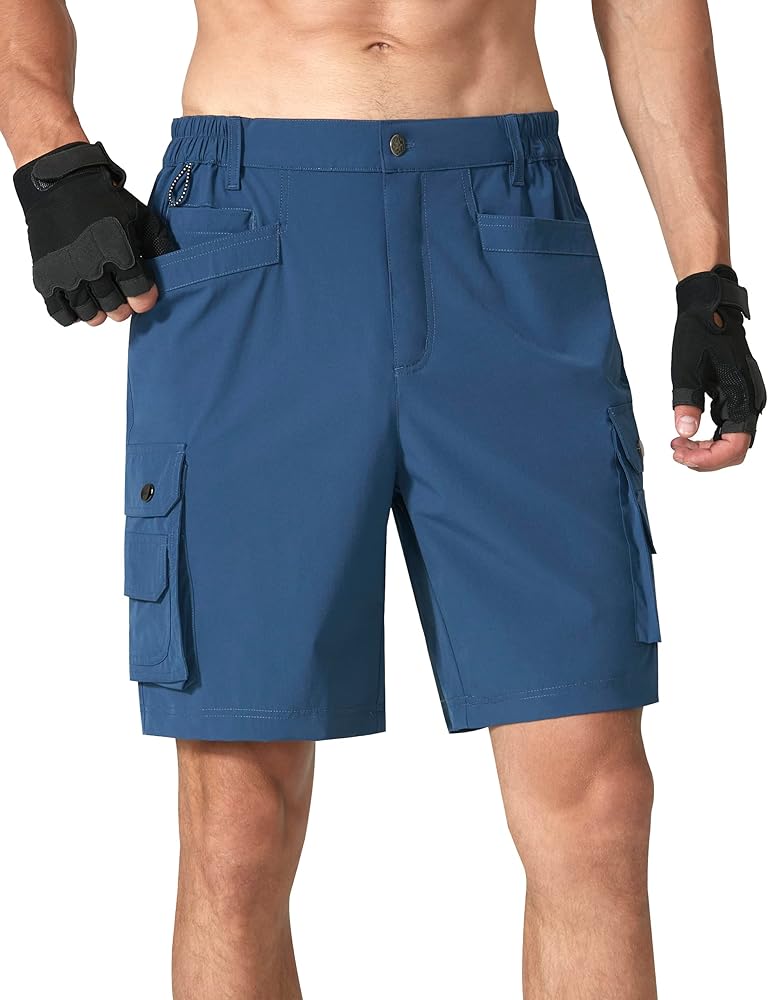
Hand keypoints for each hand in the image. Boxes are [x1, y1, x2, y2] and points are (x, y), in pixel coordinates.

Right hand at [13, 141, 174, 326]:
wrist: (61, 182)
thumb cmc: (105, 200)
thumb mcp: (142, 218)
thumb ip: (159, 246)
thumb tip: (174, 269)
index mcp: (119, 253)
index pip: (140, 297)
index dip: (145, 300)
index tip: (143, 295)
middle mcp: (92, 267)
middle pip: (116, 309)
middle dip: (123, 306)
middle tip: (121, 296)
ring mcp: (67, 273)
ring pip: (90, 314)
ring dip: (99, 312)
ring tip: (100, 299)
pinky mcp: (46, 276)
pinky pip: (60, 312)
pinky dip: (71, 314)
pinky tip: (79, 302)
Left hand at [671, 264, 764, 468]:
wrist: (709, 309)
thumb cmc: (700, 333)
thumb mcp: (686, 370)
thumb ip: (686, 402)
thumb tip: (684, 432)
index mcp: (741, 395)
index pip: (734, 446)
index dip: (708, 460)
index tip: (681, 455)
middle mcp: (749, 401)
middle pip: (734, 450)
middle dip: (705, 458)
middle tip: (676, 450)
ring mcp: (744, 400)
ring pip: (731, 442)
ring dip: (705, 451)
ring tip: (678, 444)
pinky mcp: (735, 398)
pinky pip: (727, 429)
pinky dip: (708, 439)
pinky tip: (686, 435)